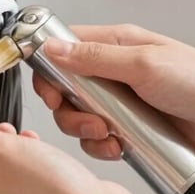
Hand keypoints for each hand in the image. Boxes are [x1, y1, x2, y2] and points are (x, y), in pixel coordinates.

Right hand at [33, 25, 194, 159]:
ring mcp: (120, 103)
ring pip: (77, 116)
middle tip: (85, 118)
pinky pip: (97, 139)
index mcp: (116, 46)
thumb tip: (53, 48)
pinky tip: (118, 148)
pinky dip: (101, 147)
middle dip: (67, 109)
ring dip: (84, 130)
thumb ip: (95, 57)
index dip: (49, 70)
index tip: (50, 90)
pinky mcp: (127, 129)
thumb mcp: (145, 65)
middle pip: (65, 88)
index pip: (64, 49)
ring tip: (107, 135)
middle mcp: (114, 73)